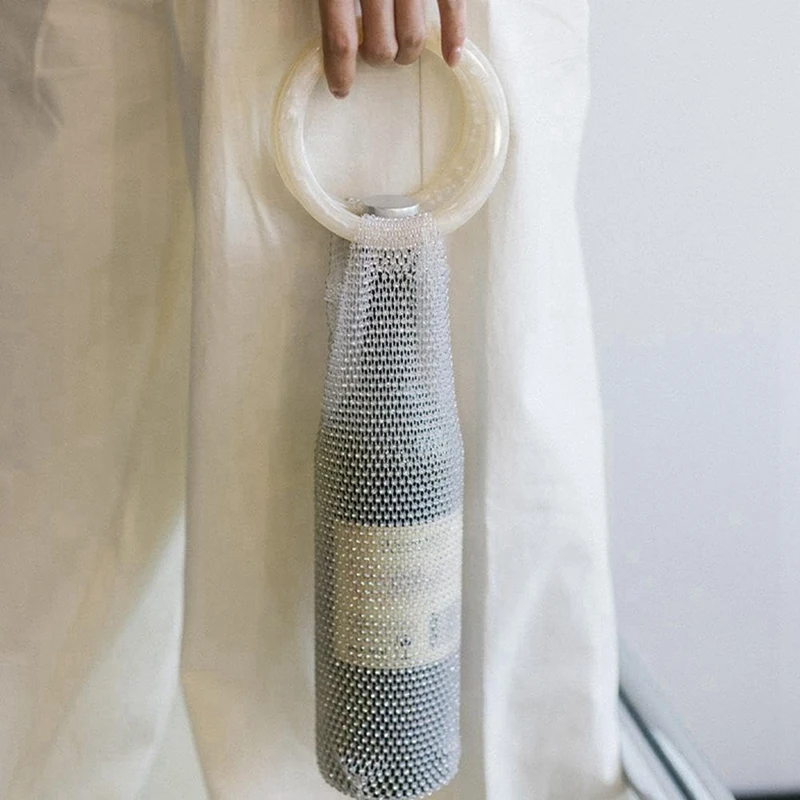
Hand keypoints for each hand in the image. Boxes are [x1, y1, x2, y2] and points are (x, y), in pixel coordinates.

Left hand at [319, 0, 465, 98]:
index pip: (341, 40)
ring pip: (413, 37)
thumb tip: (337, 43)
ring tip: (402, 46)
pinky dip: (454, 36)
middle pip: (380, 47)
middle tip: (375, 52)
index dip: (340, 71)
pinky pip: (452, 8)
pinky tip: (452, 58)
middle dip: (378, 58)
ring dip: (407, 52)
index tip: (340, 89)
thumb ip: (333, 2)